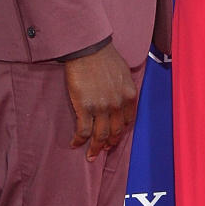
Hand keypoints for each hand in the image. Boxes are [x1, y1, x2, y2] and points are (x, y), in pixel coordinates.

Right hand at [63, 44, 137, 159]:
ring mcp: (102, 108)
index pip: (127, 121)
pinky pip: (83, 131)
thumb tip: (120, 95)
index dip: (120, 131)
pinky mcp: (85, 108)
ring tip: (91, 155)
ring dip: (95, 149)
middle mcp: (118, 105)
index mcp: (129, 96)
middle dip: (109, 143)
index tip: (115, 136)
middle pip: (115, 132)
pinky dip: (79, 140)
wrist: (88, 49)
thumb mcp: (123, 71)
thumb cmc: (104, 56)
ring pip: (100, 136)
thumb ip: (124, 87)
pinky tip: (74, 144)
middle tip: (104, 149)